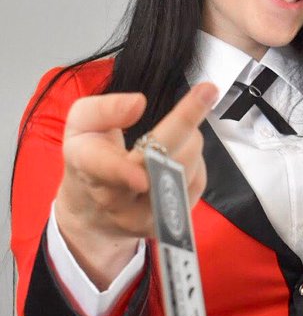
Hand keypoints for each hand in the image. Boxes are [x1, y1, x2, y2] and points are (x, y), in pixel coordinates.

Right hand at [55, 83, 217, 288]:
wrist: (93, 207)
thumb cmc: (91, 154)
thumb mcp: (82, 122)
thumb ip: (104, 108)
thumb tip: (138, 104)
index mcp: (88, 166)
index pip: (103, 168)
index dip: (121, 173)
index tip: (140, 176)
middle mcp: (114, 199)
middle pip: (156, 166)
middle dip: (184, 125)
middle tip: (207, 91)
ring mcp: (142, 217)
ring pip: (181, 173)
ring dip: (191, 140)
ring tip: (184, 127)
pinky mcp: (167, 224)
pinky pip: (195, 185)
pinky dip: (196, 161)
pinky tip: (183, 151)